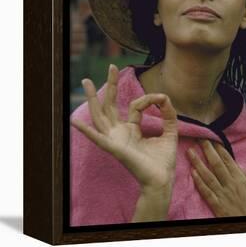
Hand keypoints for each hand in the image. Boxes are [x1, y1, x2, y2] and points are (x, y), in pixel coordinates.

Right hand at [71, 64, 177, 192]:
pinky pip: (97, 138)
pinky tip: (75, 121)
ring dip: (92, 99)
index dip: (148, 99)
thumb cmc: (164, 160)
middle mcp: (120, 133)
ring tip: (85, 82)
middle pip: (110, 105)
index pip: (134, 106)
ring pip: (100, 116)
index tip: (162, 98)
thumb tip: (164, 96)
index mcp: (131, 129)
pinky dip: (86, 130)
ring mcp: (115, 140)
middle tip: (111, 66)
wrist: (162, 179)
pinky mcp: (114, 148)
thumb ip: (168, 113)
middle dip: (110, 86)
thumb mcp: (170, 131)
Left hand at [187, 140, 245, 216]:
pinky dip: (199, 182)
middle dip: (207, 149)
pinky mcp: (217, 205)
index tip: (212, 138)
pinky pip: (206, 192)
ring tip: (190, 152)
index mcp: (240, 179)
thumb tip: (238, 165)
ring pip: (208, 175)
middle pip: (216, 163)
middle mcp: (230, 184)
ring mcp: (222, 194)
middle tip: (199, 137)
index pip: (227, 160)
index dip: (219, 148)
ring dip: (198, 162)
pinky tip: (192, 172)